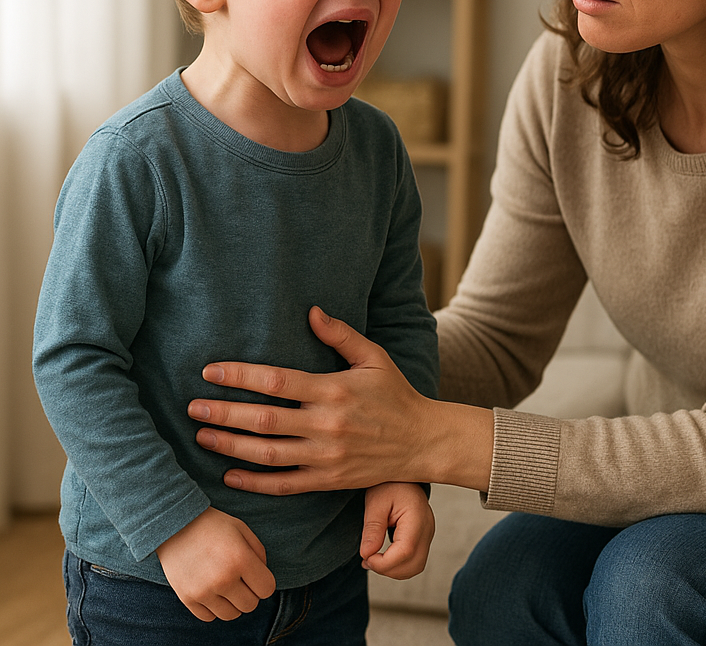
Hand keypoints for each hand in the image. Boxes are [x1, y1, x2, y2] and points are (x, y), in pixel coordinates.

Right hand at [155, 507, 275, 621]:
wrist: (176, 526)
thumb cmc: (213, 525)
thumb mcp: (242, 529)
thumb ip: (259, 553)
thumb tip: (263, 576)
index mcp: (240, 559)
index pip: (266, 589)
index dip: (265, 583)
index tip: (257, 576)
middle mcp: (223, 579)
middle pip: (250, 605)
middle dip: (250, 593)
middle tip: (242, 580)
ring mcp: (204, 592)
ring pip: (231, 615)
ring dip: (233, 603)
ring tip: (227, 586)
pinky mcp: (187, 599)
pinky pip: (209, 617)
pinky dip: (214, 608)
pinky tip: (212, 591)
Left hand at [188, 307, 493, 493]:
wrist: (423, 441)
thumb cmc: (396, 394)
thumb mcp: (374, 357)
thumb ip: (340, 335)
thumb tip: (310, 311)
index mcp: (334, 389)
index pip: (277, 381)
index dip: (240, 375)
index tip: (210, 371)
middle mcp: (326, 425)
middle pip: (264, 419)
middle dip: (223, 412)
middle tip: (192, 406)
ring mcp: (326, 456)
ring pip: (267, 454)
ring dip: (230, 445)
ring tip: (201, 434)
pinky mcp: (328, 481)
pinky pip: (283, 485)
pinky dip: (253, 482)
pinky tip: (228, 474)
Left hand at [360, 482, 434, 578]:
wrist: (402, 477)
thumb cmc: (389, 484)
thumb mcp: (375, 502)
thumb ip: (372, 529)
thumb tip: (366, 555)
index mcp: (417, 517)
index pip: (405, 551)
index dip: (384, 563)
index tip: (366, 557)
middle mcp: (427, 528)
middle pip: (414, 564)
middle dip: (388, 570)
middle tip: (367, 560)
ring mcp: (428, 534)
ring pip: (415, 567)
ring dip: (394, 570)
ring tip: (374, 559)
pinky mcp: (423, 538)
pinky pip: (415, 561)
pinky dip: (399, 565)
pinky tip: (383, 557)